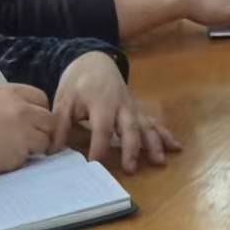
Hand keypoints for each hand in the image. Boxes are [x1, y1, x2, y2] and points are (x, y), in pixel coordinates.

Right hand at [0, 83, 54, 177]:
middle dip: (42, 129)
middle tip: (31, 138)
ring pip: (44, 140)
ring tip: (14, 149)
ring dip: (34, 146)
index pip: (41, 98)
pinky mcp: (20, 152)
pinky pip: (29, 156)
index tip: (33, 120)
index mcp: (11, 93)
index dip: (38, 110)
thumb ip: (10, 102)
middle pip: (48, 119)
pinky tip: (4, 157)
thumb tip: (31, 111)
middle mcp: (21, 109)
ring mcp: (23, 131)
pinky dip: (20, 159)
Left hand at [52, 51, 180, 173]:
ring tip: (159, 161)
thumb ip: (60, 126)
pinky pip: (153, 122)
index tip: (94, 167)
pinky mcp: (138, 109)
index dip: (98, 148)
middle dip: (131, 148)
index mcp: (102, 102)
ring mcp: (132, 107)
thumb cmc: (78, 83)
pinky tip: (175, 147)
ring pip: (146, 125)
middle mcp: (122, 105)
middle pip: (129, 127)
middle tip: (130, 169)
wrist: (94, 61)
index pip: (101, 129)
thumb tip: (54, 153)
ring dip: (153, 143)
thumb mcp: (63, 102)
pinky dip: (164, 134)